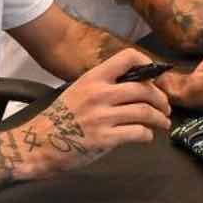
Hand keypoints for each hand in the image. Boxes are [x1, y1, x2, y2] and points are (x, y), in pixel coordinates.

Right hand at [18, 50, 169, 175]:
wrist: (37, 143)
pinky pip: (137, 133)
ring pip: (145, 111)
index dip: (147, 64)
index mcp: (93, 78)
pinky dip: (147, 135)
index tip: (156, 77)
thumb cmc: (59, 119)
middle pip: (144, 89)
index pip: (127, 58)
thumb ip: (102, 87)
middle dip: (161, 99)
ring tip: (163, 123)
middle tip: (165, 108)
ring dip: (160, 118)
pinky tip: (146, 137)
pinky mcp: (104, 139)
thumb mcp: (78, 91)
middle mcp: (99, 94)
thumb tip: (133, 87)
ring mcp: (102, 116)